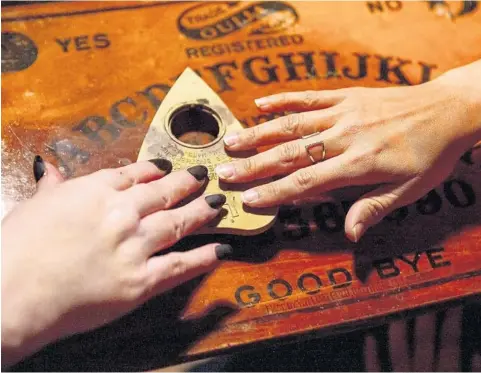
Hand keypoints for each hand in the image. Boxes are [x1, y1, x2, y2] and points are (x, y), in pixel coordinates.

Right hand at [1, 157, 231, 366]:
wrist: (12, 292)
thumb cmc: (17, 247)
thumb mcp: (34, 206)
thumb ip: (52, 187)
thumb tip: (48, 167)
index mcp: (96, 191)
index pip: (134, 174)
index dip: (156, 168)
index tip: (170, 165)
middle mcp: (123, 213)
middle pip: (164, 193)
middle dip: (187, 183)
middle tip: (204, 175)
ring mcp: (136, 246)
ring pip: (178, 223)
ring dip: (201, 212)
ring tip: (218, 204)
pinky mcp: (142, 280)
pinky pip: (181, 265)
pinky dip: (204, 256)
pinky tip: (222, 249)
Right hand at [215, 81, 474, 241]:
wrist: (449, 110)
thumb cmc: (431, 155)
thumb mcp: (409, 190)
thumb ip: (373, 208)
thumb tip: (348, 235)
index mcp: (359, 164)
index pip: (307, 181)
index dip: (275, 192)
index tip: (248, 200)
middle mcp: (344, 136)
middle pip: (291, 152)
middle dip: (254, 165)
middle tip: (223, 173)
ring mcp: (343, 112)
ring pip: (292, 123)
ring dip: (259, 133)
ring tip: (230, 140)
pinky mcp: (346, 95)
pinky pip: (309, 95)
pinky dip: (283, 99)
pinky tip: (260, 103)